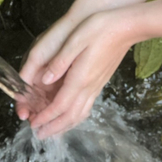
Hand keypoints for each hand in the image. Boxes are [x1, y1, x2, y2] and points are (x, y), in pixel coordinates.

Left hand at [17, 9, 134, 138]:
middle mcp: (89, 86)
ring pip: (80, 114)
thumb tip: (45, 79)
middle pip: (70, 116)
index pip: (60, 105)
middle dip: (54, 127)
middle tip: (39, 134)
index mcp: (80, 78)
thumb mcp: (76, 39)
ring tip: (52, 130)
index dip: (45, 117)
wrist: (128, 27)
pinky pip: (87, 106)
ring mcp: (97, 85)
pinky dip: (76, 116)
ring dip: (65, 125)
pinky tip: (71, 114)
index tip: (33, 124)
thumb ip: (60, 61)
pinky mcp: (101, 81)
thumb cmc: (100, 28)